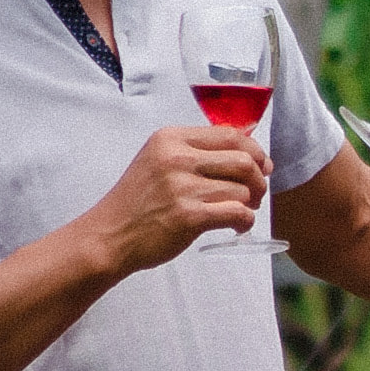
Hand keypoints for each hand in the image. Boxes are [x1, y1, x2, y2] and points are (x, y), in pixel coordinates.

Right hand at [86, 121, 266, 273]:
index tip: (261, 165)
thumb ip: (196, 151)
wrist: (108, 235)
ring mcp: (183, 188)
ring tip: (241, 211)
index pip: (230, 134)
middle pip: (244, 160)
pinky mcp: (189, 217)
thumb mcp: (158, 161)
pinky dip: (245, 221)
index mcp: (171, 139)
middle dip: (259, 178)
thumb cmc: (137, 201)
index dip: (254, 151)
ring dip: (251, 203)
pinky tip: (236, 226)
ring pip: (243, 189)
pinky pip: (238, 214)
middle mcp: (177, 158)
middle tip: (256, 192)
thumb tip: (248, 149)